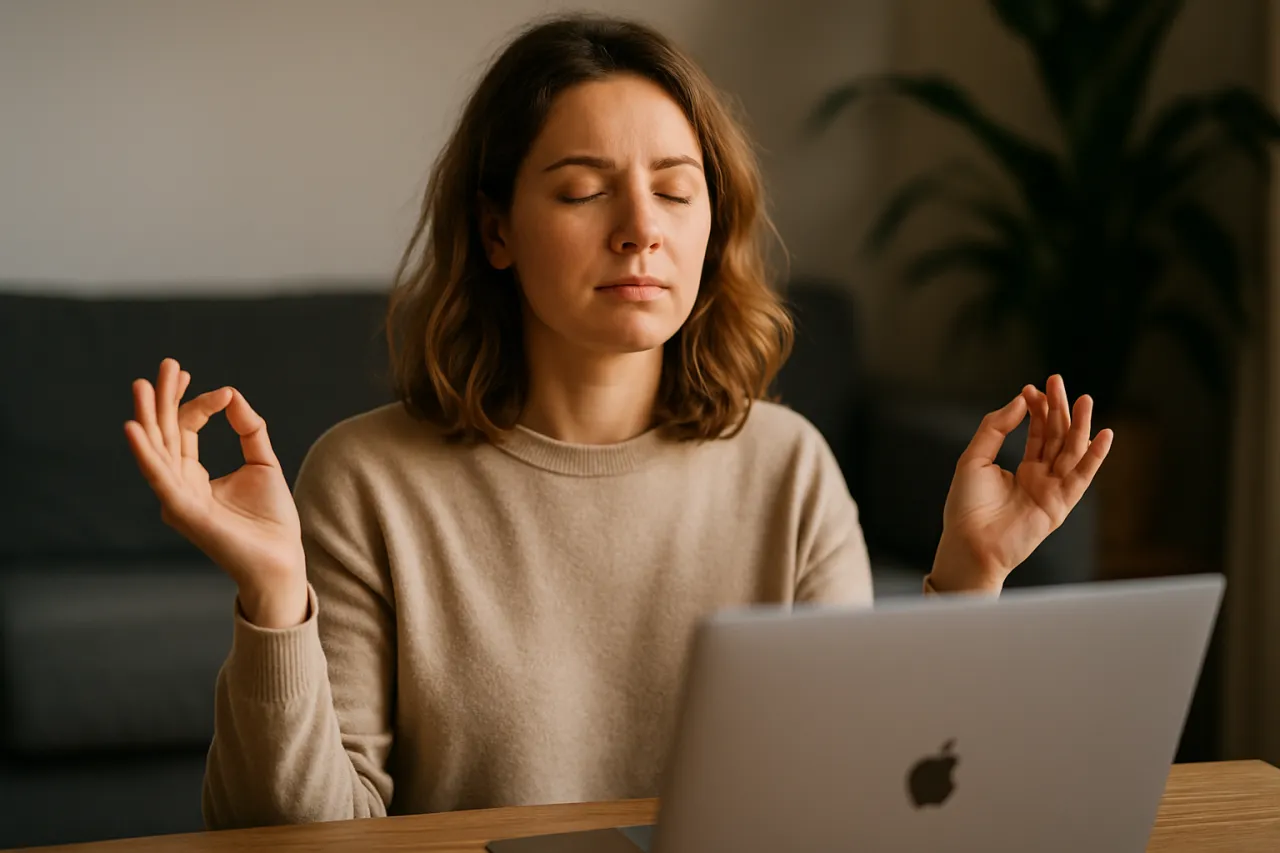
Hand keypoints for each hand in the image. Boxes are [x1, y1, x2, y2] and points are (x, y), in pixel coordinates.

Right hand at [124, 358, 307, 626]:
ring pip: (156, 450)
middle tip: (165, 364)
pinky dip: (145, 452)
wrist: (282, 558)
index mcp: (194, 475)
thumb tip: (231, 393)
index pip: (186, 430)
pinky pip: (159, 477)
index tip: (224, 394)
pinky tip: (134, 427)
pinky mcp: (183, 511)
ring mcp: (177, 498)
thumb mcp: (262, 462)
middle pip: (164, 434)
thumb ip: (248, 428)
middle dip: (164, 399)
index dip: (200, 405)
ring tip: (143, 385)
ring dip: (148, 416)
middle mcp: (178, 485)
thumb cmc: (271, 519)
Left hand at [929, 374, 1113, 592]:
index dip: (1036, 410)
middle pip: (1057, 437)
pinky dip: (1095, 457)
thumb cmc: (967, 506)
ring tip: (1084, 399)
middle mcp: (1041, 478)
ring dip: (1080, 425)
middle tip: (1057, 381)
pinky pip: (1081, 477)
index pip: (1038, 434)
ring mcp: (1053, 491)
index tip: (1031, 388)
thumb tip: (1018, 400)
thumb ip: (995, 428)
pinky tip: (1104, 434)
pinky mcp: (1060, 505)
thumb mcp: (974, 458)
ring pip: (1072, 452)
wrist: (970, 542)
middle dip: (1058, 409)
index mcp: (1022, 470)